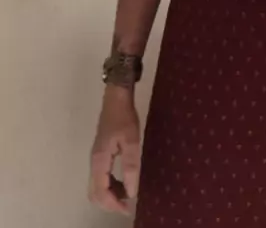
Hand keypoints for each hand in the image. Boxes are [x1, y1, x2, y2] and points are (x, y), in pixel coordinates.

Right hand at [88, 87, 140, 214]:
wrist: (116, 98)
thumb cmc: (124, 118)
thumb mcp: (131, 141)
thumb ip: (130, 166)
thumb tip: (131, 192)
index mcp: (100, 160)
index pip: (101, 192)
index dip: (113, 205)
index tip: (128, 208)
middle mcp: (94, 162)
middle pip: (94, 193)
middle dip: (110, 203)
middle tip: (128, 204)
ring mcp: (95, 158)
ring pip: (96, 187)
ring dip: (110, 195)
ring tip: (128, 194)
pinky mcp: (99, 154)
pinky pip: (100, 178)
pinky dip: (110, 186)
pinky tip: (124, 181)